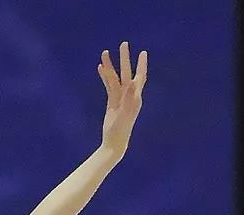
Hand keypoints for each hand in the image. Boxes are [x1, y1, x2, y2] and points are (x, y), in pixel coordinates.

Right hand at [98, 41, 148, 156]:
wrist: (114, 142)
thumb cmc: (121, 130)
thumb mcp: (125, 114)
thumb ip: (128, 98)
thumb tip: (131, 83)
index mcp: (135, 97)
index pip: (140, 77)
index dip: (141, 64)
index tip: (143, 52)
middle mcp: (129, 95)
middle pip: (127, 73)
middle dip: (125, 59)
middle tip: (123, 44)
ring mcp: (120, 98)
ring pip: (115, 78)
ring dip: (110, 66)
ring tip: (104, 53)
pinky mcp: (112, 101)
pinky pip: (108, 86)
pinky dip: (105, 77)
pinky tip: (100, 68)